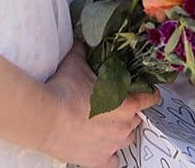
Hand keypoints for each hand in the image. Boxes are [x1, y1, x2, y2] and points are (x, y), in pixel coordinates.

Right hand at [40, 48, 160, 166]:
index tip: (147, 93)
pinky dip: (110, 156)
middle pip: (136, 120)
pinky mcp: (98, 161)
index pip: (149, 99)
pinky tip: (103, 150)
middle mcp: (124, 126)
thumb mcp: (76, 63)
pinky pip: (113, 162)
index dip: (148, 94)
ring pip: (127, 140)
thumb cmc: (64, 90)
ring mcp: (112, 146)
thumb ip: (84, 51)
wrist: (45, 118)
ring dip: (121, 133)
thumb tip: (83, 39)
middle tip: (115, 107)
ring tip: (108, 127)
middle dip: (129, 113)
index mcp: (125, 103)